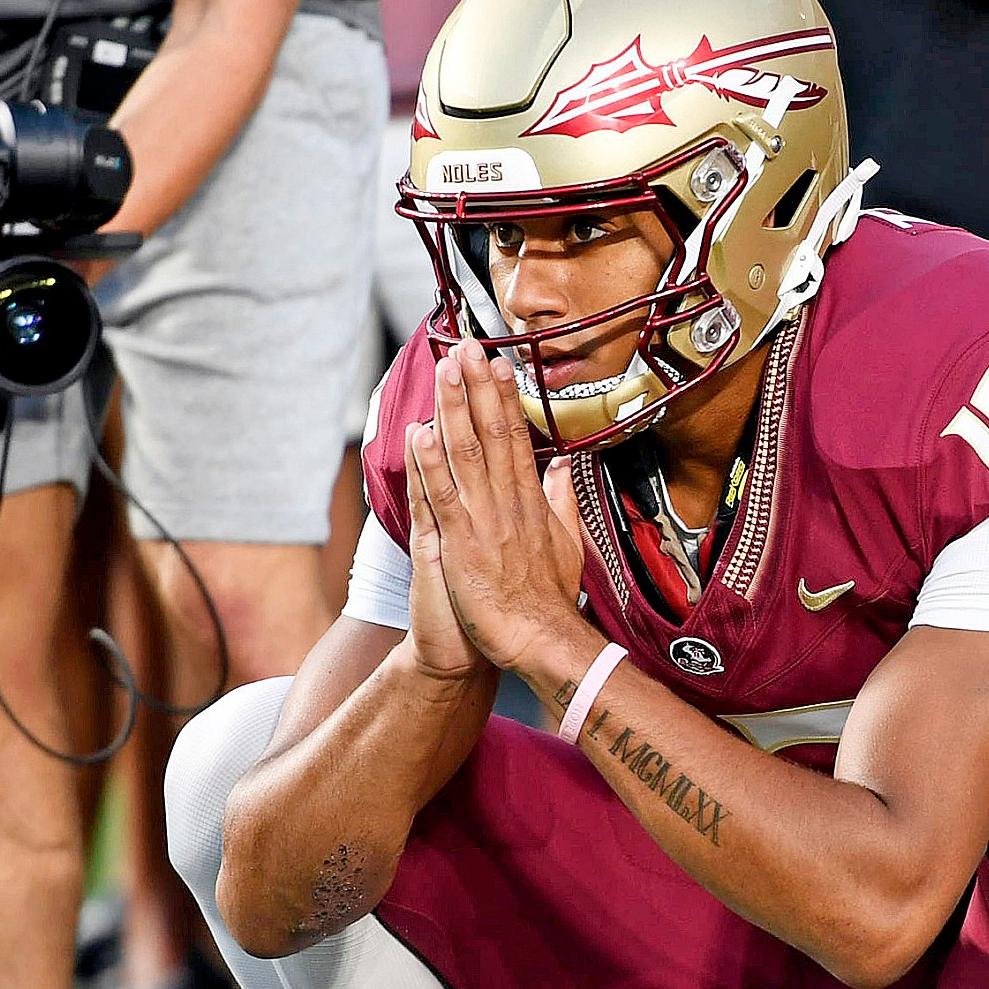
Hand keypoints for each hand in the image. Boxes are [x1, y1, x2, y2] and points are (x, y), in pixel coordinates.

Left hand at [407, 340, 589, 675]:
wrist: (541, 642)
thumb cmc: (548, 601)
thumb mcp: (567, 544)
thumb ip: (561, 501)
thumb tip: (562, 468)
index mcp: (529, 501)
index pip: (516, 438)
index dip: (503, 398)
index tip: (495, 363)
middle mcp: (507, 503)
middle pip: (491, 434)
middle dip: (477, 388)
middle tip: (466, 347)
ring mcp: (484, 521)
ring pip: (466, 455)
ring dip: (454, 410)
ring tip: (444, 371)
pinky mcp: (461, 545)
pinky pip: (442, 498)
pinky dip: (431, 465)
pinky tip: (421, 433)